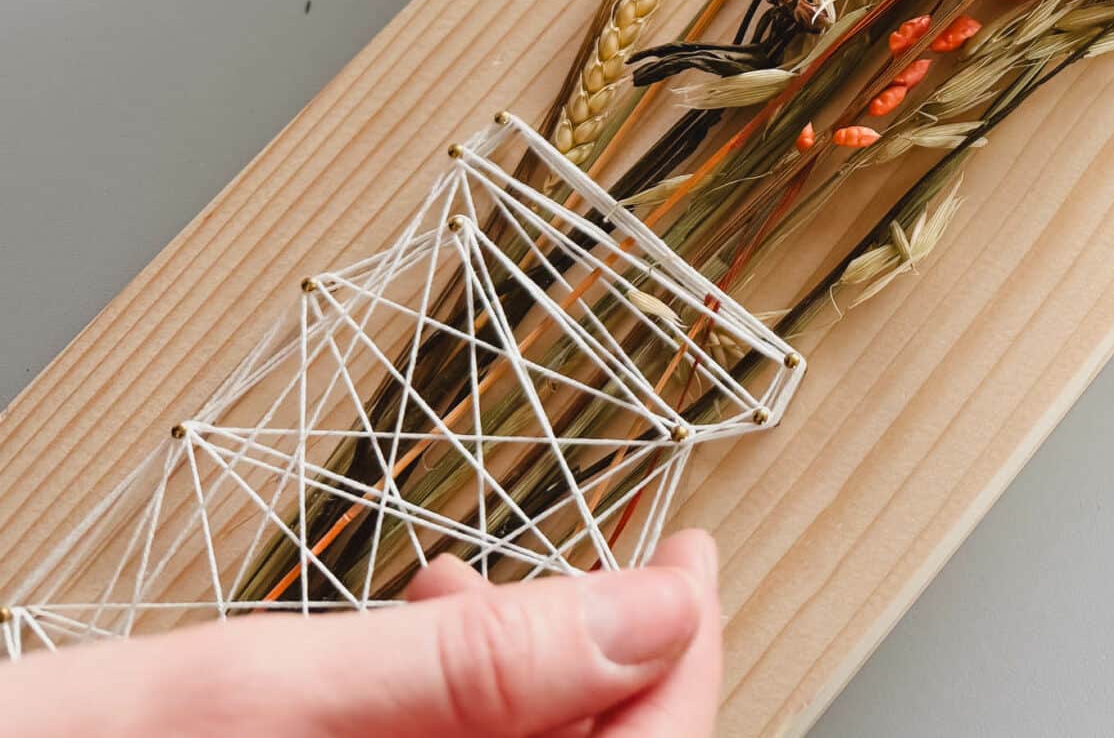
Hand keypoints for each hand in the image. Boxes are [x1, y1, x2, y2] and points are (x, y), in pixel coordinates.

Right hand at [2, 531, 721, 736]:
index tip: (692, 561)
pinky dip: (452, 717)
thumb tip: (654, 609)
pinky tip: (411, 649)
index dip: (686, 660)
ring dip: (524, 682)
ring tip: (463, 584)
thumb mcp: (256, 699)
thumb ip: (474, 665)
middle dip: (611, 664)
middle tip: (619, 562)